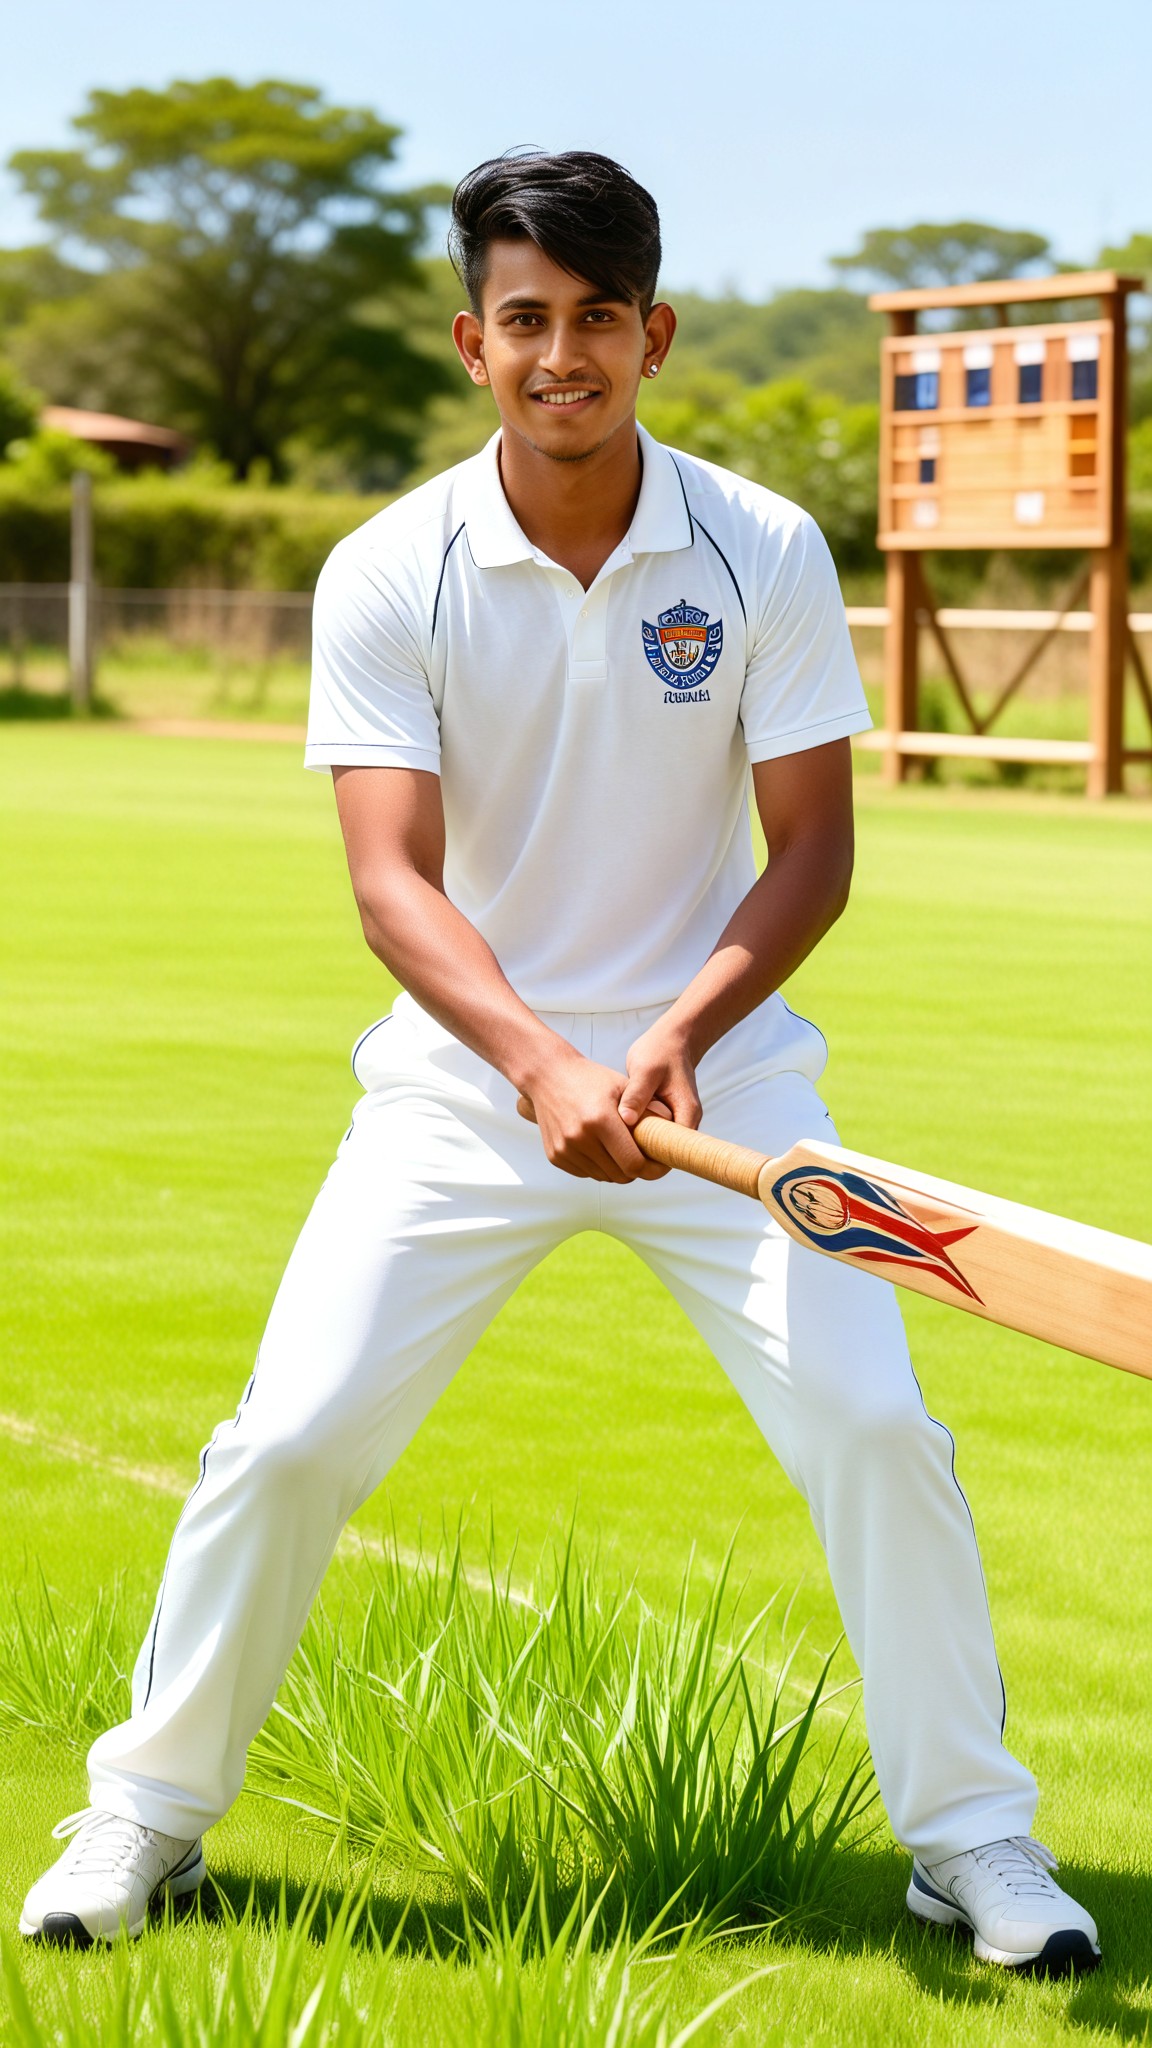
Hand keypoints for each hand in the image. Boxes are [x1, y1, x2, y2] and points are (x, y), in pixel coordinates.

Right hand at [515, 1047, 669, 1181]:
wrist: (548, 1075)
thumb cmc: (590, 1079)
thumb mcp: (623, 1086)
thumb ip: (649, 1110)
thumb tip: (673, 1134)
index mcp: (600, 1120)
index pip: (633, 1163)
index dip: (652, 1169)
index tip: (661, 1164)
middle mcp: (580, 1138)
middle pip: (620, 1175)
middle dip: (636, 1170)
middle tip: (645, 1158)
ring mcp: (565, 1149)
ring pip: (604, 1177)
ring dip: (617, 1169)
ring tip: (622, 1150)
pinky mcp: (555, 1156)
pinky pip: (586, 1173)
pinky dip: (598, 1166)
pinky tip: (601, 1148)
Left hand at [616, 1021, 702, 1179]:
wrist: (671, 1040)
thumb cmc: (660, 1051)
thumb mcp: (646, 1069)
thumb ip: (636, 1094)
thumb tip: (625, 1119)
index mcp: (686, 1113)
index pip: (676, 1150)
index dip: (653, 1160)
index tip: (627, 1160)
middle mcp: (684, 1122)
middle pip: (666, 1154)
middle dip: (641, 1158)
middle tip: (611, 1157)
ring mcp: (674, 1121)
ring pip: (657, 1147)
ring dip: (636, 1149)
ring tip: (608, 1150)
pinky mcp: (663, 1118)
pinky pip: (650, 1136)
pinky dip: (634, 1138)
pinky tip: (612, 1137)